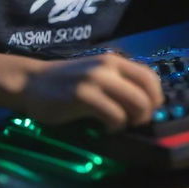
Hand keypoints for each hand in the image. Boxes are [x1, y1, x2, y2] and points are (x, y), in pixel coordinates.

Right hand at [21, 53, 163, 130]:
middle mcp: (108, 66)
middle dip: (146, 113)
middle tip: (133, 122)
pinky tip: (104, 126)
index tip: (146, 110)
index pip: (150, 76)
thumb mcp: (97, 74)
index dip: (155, 97)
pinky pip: (114, 115)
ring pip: (135, 103)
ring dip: (132, 120)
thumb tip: (145, 103)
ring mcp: (96, 80)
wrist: (33, 82)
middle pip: (147, 93)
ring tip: (118, 124)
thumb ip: (118, 81)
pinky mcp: (83, 95)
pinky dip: (115, 126)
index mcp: (114, 61)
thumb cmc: (67, 81)